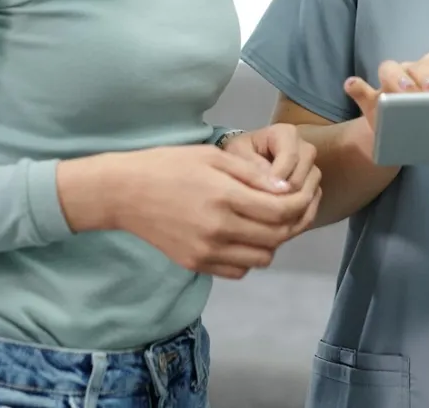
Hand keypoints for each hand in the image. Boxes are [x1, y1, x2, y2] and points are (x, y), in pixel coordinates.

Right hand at [57, 146, 319, 278]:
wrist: (123, 192)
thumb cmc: (168, 165)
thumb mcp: (213, 157)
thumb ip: (253, 175)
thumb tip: (288, 190)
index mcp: (224, 197)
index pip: (281, 211)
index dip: (301, 204)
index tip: (305, 194)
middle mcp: (218, 229)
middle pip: (277, 237)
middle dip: (293, 223)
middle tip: (294, 208)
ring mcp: (206, 251)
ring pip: (262, 258)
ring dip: (272, 242)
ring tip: (268, 222)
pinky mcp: (196, 264)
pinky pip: (239, 270)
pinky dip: (250, 257)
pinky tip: (244, 236)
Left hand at [222, 124, 322, 235]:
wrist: (242, 164)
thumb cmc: (237, 155)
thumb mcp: (237, 155)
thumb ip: (253, 167)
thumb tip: (274, 184)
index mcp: (286, 134)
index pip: (291, 155)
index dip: (278, 176)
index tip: (260, 193)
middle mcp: (304, 148)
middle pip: (306, 172)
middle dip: (286, 192)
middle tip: (265, 205)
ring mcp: (311, 168)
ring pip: (312, 188)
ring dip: (293, 204)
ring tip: (270, 214)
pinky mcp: (313, 186)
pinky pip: (314, 202)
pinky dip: (299, 213)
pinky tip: (280, 221)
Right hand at [345, 51, 428, 137]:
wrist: (410, 140)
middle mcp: (413, 72)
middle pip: (417, 66)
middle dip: (421, 77)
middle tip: (425, 93)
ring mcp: (392, 82)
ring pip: (392, 69)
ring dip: (395, 77)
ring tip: (400, 94)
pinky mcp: (372, 96)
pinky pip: (359, 87)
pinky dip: (356, 86)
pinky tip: (353, 85)